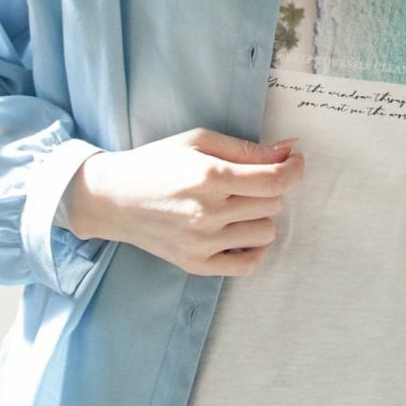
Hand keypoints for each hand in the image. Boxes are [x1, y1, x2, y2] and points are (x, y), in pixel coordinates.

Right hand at [63, 127, 304, 275]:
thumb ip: (246, 149)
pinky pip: (249, 264)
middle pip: (273, 204)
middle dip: (268, 189)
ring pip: (266, 233)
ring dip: (259, 217)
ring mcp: (202, 243)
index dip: (294, 169)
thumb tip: (289, 150)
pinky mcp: (196, 264)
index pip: (275, 181)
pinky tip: (239, 233)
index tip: (294, 162)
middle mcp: (208, 212)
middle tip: (247, 181)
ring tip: (236, 206)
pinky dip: (253, 249)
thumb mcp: (197, 141)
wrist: (111, 198)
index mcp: (210, 176)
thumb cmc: (155, 163)